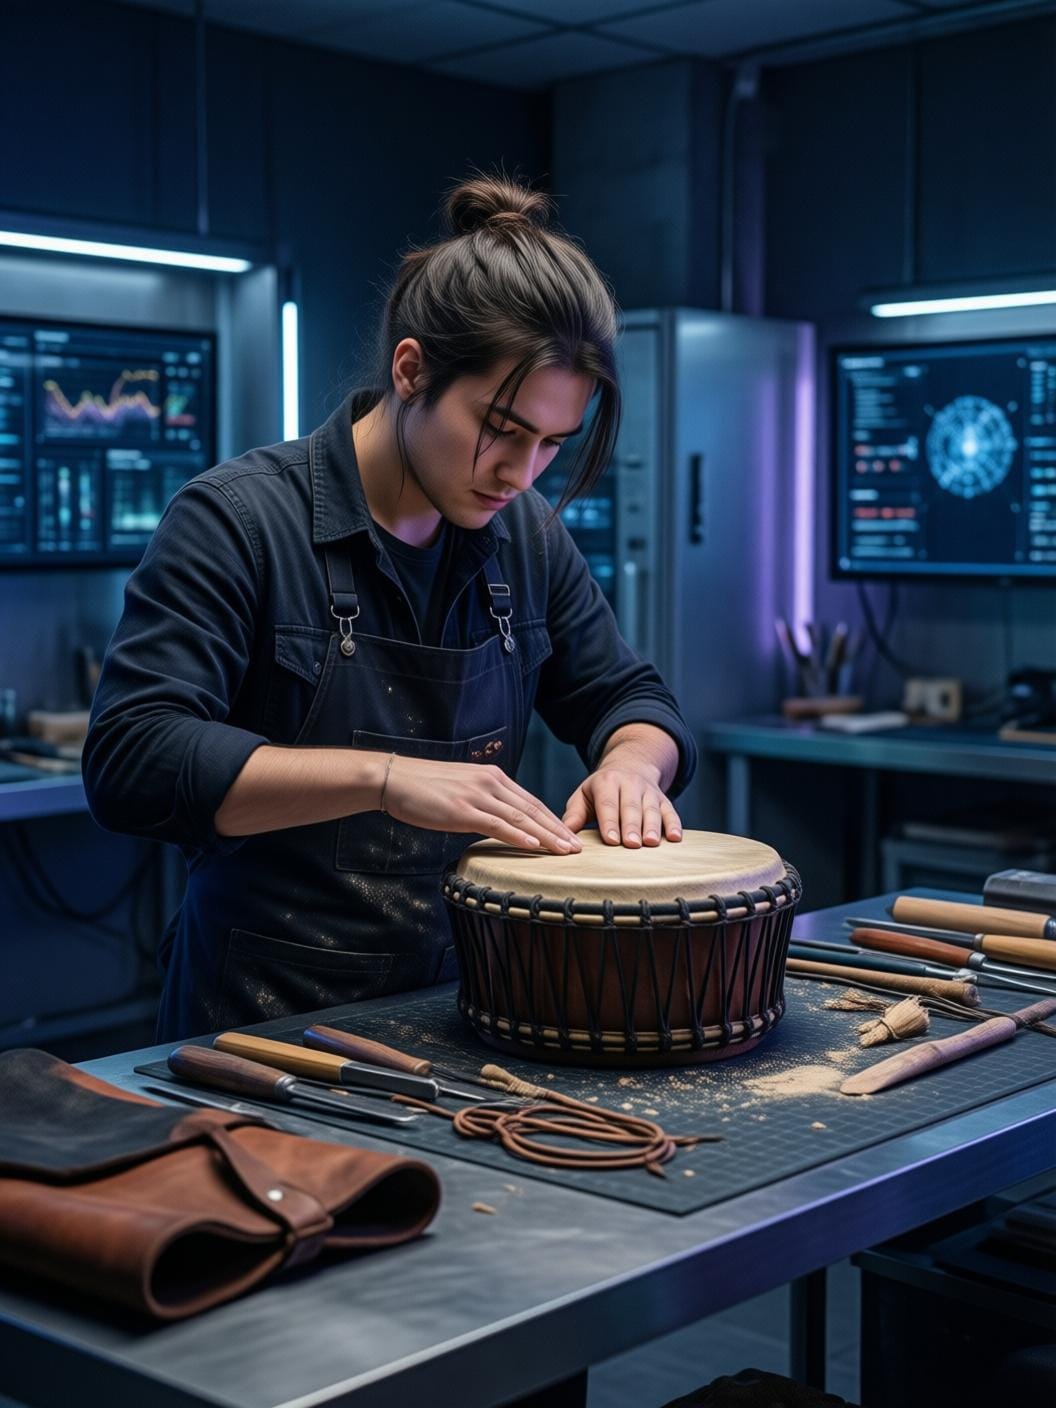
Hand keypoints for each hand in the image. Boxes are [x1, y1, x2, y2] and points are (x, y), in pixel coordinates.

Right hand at [383, 757, 581, 853]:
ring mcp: (478, 795)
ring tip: (565, 852)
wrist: (394, 777)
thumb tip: (496, 822)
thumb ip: (482, 801)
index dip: (552, 820)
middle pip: (532, 809)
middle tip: (578, 848)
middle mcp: (491, 782)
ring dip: (546, 836)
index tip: (569, 836)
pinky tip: (534, 846)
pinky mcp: (463, 809)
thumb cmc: (424, 788)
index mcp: (492, 777)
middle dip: (558, 830)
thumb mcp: (461, 790)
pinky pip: (497, 824)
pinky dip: (518, 836)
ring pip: (521, 818)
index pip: (530, 801)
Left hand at [562, 764, 682, 847]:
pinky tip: (675, 838)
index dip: (610, 822)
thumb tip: (564, 834)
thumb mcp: (584, 795)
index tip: (611, 840)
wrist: (630, 765)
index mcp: (607, 782)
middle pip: (631, 807)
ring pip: (652, 809)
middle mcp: (630, 783)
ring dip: (653, 826)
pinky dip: (674, 824)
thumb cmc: (601, 790)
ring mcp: (649, 791)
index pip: (608, 804)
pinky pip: (671, 811)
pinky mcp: (664, 799)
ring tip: (651, 843)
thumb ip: (574, 814)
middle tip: (631, 844)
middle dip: (632, 826)